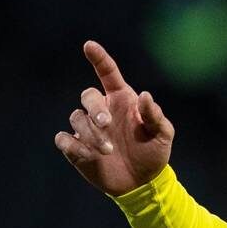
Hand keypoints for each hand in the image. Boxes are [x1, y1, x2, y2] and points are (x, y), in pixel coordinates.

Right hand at [55, 41, 174, 195]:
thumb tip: (145, 96)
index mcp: (122, 100)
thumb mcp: (163, 135)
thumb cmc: (154, 152)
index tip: (89, 45)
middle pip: (87, 96)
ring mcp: (87, 129)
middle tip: (106, 124)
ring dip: (90, 133)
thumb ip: (155, 115)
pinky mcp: (76, 147)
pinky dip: (74, 145)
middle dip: (95, 108)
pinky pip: (64, 139)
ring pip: (76, 118)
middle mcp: (102, 110)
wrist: (143, 182)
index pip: (108, 74)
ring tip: (108, 150)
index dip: (99, 58)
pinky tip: (89, 155)